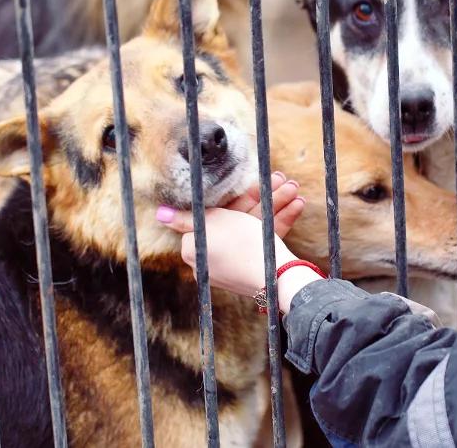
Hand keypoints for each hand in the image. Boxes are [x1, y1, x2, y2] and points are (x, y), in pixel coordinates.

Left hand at [157, 172, 306, 297]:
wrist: (275, 277)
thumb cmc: (240, 244)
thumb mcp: (212, 222)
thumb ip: (185, 218)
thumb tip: (160, 214)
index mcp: (196, 249)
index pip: (213, 215)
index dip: (236, 196)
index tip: (253, 183)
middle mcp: (214, 257)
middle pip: (237, 218)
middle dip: (262, 197)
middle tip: (280, 179)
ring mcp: (237, 262)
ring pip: (255, 226)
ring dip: (276, 204)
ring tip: (294, 189)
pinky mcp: (256, 266)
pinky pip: (264, 239)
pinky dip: (279, 222)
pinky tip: (296, 206)